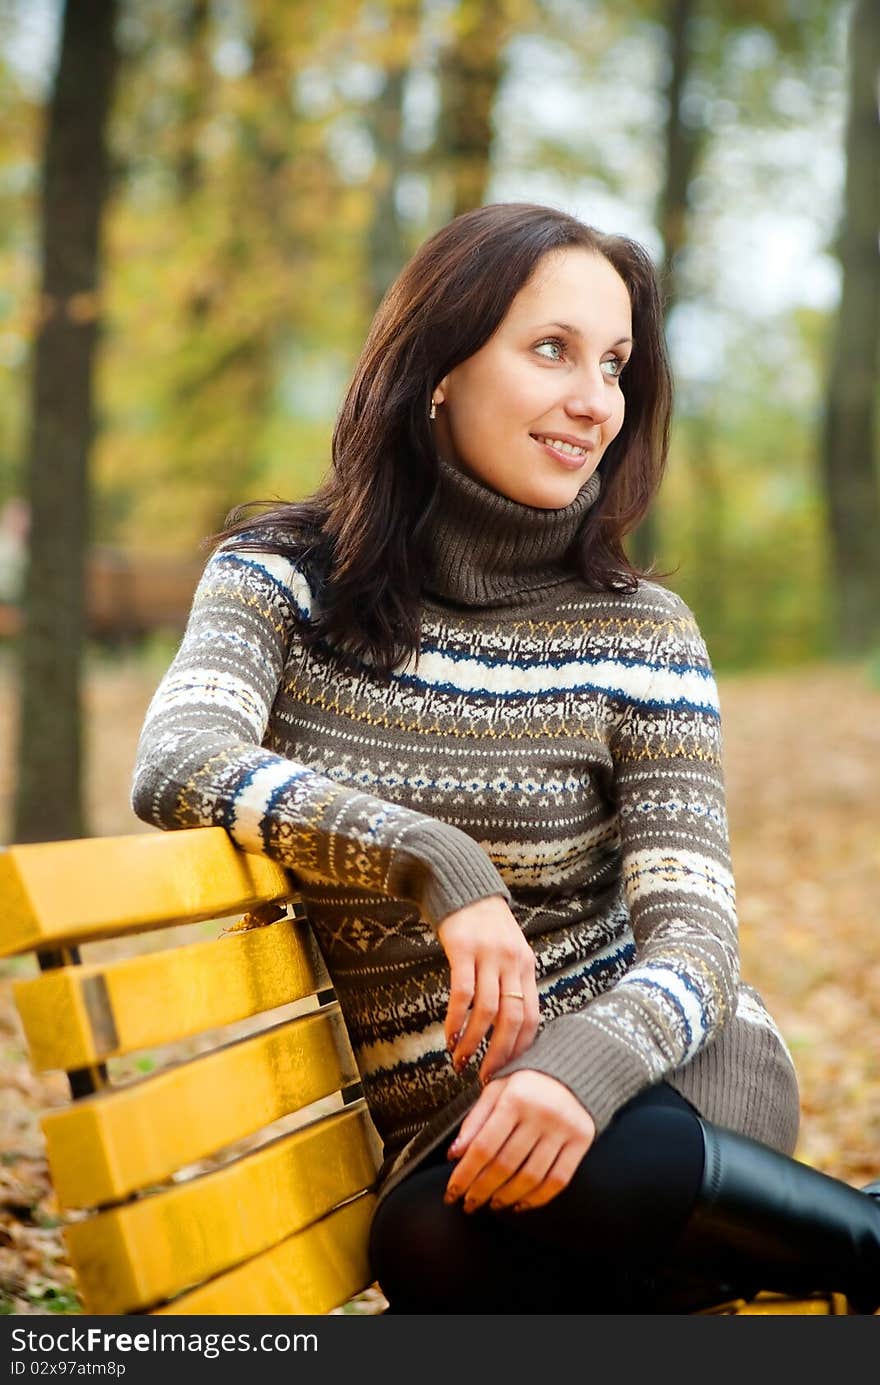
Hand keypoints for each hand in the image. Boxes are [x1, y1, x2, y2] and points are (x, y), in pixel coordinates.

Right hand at [436, 895, 539, 1081]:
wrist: (463, 885)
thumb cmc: (484, 924)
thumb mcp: (508, 949)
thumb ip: (512, 980)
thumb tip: (508, 1026)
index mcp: (527, 965)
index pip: (531, 1016)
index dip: (520, 1048)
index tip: (507, 1070)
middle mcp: (512, 961)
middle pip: (512, 1018)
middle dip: (499, 1053)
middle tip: (485, 1077)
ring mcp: (488, 954)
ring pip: (487, 1010)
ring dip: (473, 1042)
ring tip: (460, 1061)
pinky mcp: (463, 948)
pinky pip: (462, 993)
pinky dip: (456, 1020)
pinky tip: (449, 1036)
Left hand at [443, 1070, 595, 1213]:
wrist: (572, 1071)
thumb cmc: (528, 1084)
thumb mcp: (496, 1090)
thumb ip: (474, 1120)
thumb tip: (454, 1154)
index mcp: (515, 1098)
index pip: (484, 1146)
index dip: (465, 1174)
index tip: (452, 1192)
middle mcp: (541, 1113)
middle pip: (505, 1165)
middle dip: (482, 1190)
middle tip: (469, 1204)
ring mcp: (564, 1128)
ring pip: (530, 1177)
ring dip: (507, 1197)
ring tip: (492, 1203)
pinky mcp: (582, 1140)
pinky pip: (558, 1180)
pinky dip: (537, 1199)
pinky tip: (520, 1204)